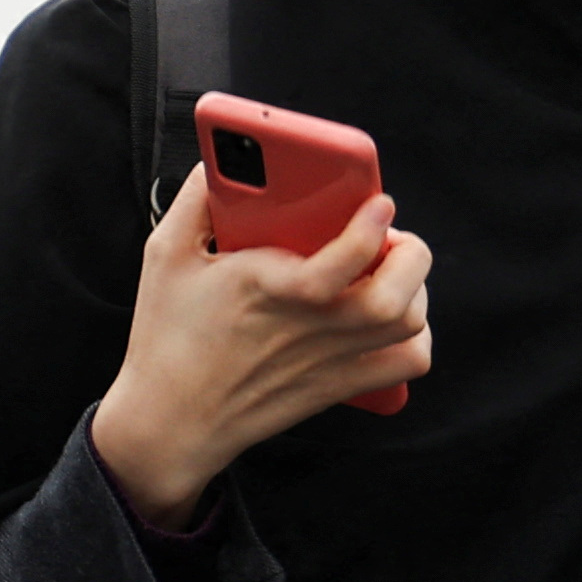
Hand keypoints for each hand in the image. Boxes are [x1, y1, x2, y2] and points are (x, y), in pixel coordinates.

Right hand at [86, 184, 434, 524]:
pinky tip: (392, 317)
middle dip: (409, 255)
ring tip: (389, 268)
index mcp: (269, 288)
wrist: (171, 420)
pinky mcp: (339, 385)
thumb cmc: (167, 337)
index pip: (340, 264)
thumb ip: (196, 200)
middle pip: (395, 298)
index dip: (370, 229)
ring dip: (414, 288)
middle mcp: (310, 327)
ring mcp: (330, 360)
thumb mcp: (166, 256)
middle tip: (388, 236)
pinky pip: (407, 365)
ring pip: (409, 325)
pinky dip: (415, 337)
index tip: (379, 202)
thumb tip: (220, 161)